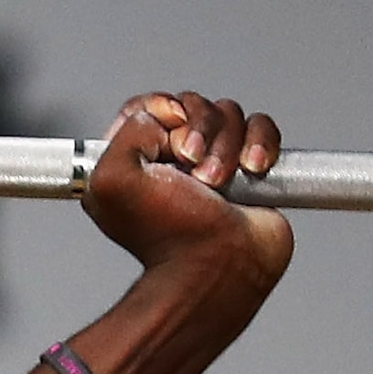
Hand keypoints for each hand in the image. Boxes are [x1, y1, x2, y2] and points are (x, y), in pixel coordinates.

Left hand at [83, 87, 291, 288]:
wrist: (218, 268)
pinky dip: (261, 142)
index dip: (161, 110)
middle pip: (191, 105)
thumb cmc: (167, 234)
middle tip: (194, 168)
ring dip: (227, 145)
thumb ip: (126, 130)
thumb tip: (162, 114)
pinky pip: (261, 128)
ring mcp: (214, 161)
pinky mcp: (251, 167)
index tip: (169, 135)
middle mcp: (173, 158)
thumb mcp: (112, 179)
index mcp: (134, 158)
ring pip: (228, 114)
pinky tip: (253, 167)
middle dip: (199, 131)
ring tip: (218, 183)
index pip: (147, 105)